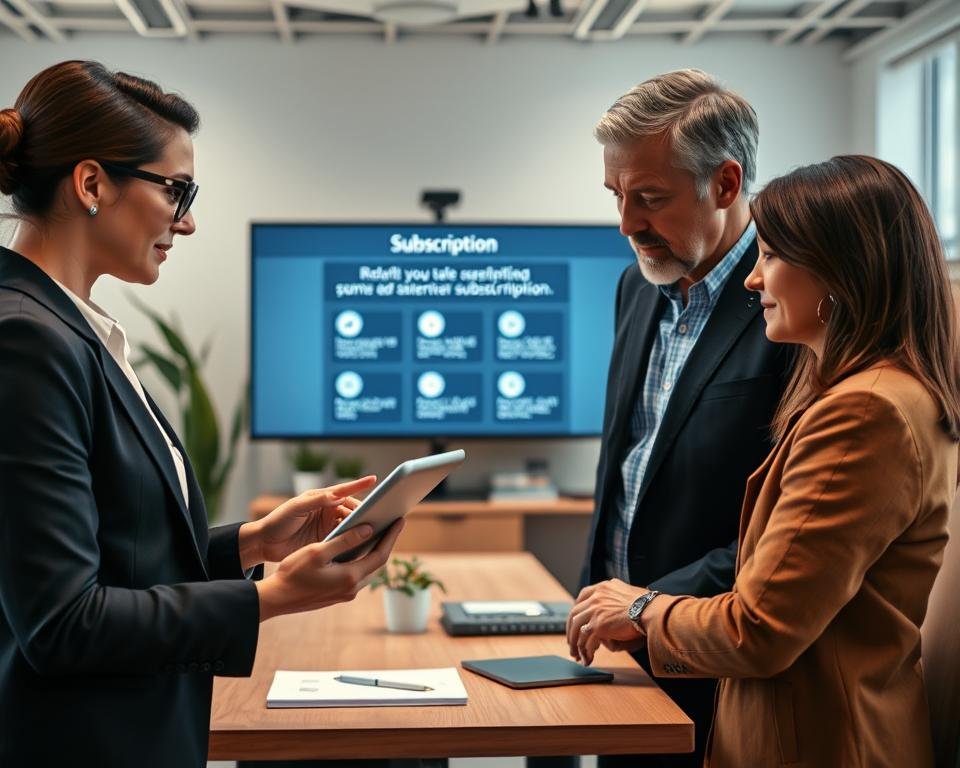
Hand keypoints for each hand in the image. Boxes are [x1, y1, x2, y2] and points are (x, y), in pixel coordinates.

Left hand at [240, 476, 376, 567]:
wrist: (266, 543)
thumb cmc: (278, 520)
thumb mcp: (296, 508)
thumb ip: (316, 500)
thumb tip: (335, 494)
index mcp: (322, 498)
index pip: (344, 490)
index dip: (359, 485)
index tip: (374, 480)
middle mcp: (328, 510)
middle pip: (352, 510)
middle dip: (365, 511)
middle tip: (380, 514)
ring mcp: (328, 526)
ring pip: (350, 525)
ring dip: (361, 527)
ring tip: (376, 529)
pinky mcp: (327, 541)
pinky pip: (344, 540)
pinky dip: (353, 541)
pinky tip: (362, 545)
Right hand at [256, 517, 404, 620]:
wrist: (276, 598)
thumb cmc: (293, 573)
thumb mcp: (318, 551)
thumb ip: (345, 540)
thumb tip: (368, 529)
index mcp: (350, 576)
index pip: (380, 554)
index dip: (392, 536)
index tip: (400, 521)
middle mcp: (352, 588)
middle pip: (378, 563)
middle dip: (386, 543)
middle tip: (392, 524)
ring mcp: (345, 594)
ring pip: (368, 570)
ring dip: (374, 552)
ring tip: (378, 533)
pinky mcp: (338, 595)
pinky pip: (358, 575)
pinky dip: (363, 560)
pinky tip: (358, 549)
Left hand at [566, 579, 648, 665]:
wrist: (651, 610)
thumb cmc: (648, 605)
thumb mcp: (629, 593)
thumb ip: (618, 597)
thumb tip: (617, 603)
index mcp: (603, 587)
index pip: (583, 596)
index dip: (578, 609)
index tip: (576, 620)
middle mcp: (596, 597)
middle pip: (575, 613)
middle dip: (571, 630)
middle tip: (572, 642)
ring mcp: (595, 610)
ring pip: (577, 628)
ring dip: (575, 644)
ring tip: (577, 655)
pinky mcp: (597, 625)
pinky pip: (585, 640)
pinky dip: (584, 651)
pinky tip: (587, 659)